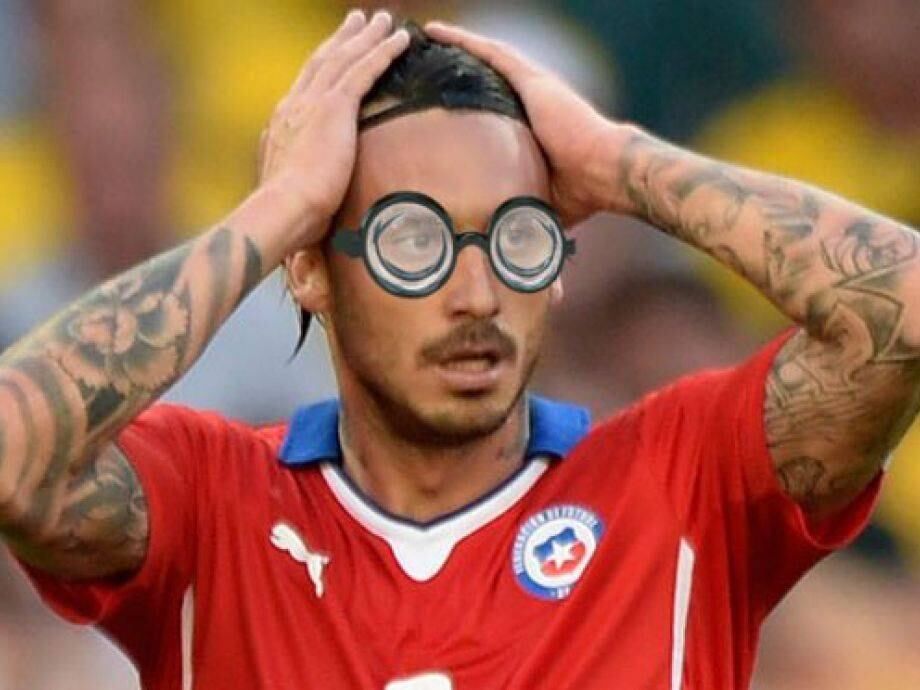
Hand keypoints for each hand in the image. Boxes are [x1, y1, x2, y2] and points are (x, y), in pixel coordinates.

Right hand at [258, 10, 409, 245]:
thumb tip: (311, 198)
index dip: (321, 67)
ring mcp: (312, 103)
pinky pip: (364, 69)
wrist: (283, 209)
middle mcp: (294, 105)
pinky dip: (382, 51)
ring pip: (344, 58)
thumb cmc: (288, 215)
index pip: (305, 87)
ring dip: (366, 36)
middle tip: (358, 20)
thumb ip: (301, 183)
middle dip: (342, 39)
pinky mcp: (334, 107)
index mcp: (283, 125)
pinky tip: (400, 39)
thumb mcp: (291, 192)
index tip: (332, 54)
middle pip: (322, 62)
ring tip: (383, 19)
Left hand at [425, 21, 631, 224]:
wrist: (607, 173)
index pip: (492, 105)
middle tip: (422, 59)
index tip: (441, 97)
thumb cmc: (583, 193)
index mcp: (532, 125)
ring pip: (485, 56)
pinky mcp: (531, 80)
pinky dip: (462, 40)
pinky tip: (436, 32)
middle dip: (456, 64)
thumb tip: (501, 242)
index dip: (468, 96)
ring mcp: (533, 86)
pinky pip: (489, 52)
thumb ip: (519, 212)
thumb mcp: (537, 203)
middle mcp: (532, 99)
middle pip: (486, 74)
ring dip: (454, 45)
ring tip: (423, 37)